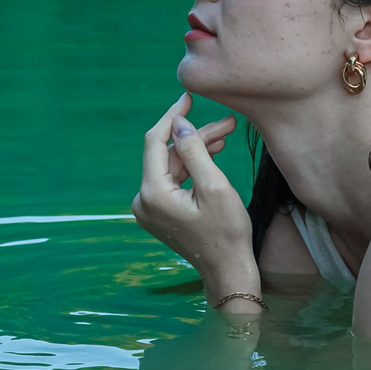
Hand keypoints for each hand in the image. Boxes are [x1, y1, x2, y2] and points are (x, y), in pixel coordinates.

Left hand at [131, 93, 257, 306]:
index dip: (172, 117)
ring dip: (196, 151)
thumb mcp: (215, 187)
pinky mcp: (159, 213)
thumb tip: (178, 123)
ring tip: (225, 137)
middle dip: (194, 137)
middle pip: (166, 154)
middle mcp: (143, 200)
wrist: (228, 271)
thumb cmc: (227, 233)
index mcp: (153, 193)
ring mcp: (149, 208)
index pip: (155, 142)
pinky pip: (172, 181)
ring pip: (171, 167)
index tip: (189, 98)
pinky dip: (191, 168)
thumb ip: (194, 151)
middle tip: (227, 123)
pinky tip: (212, 156)